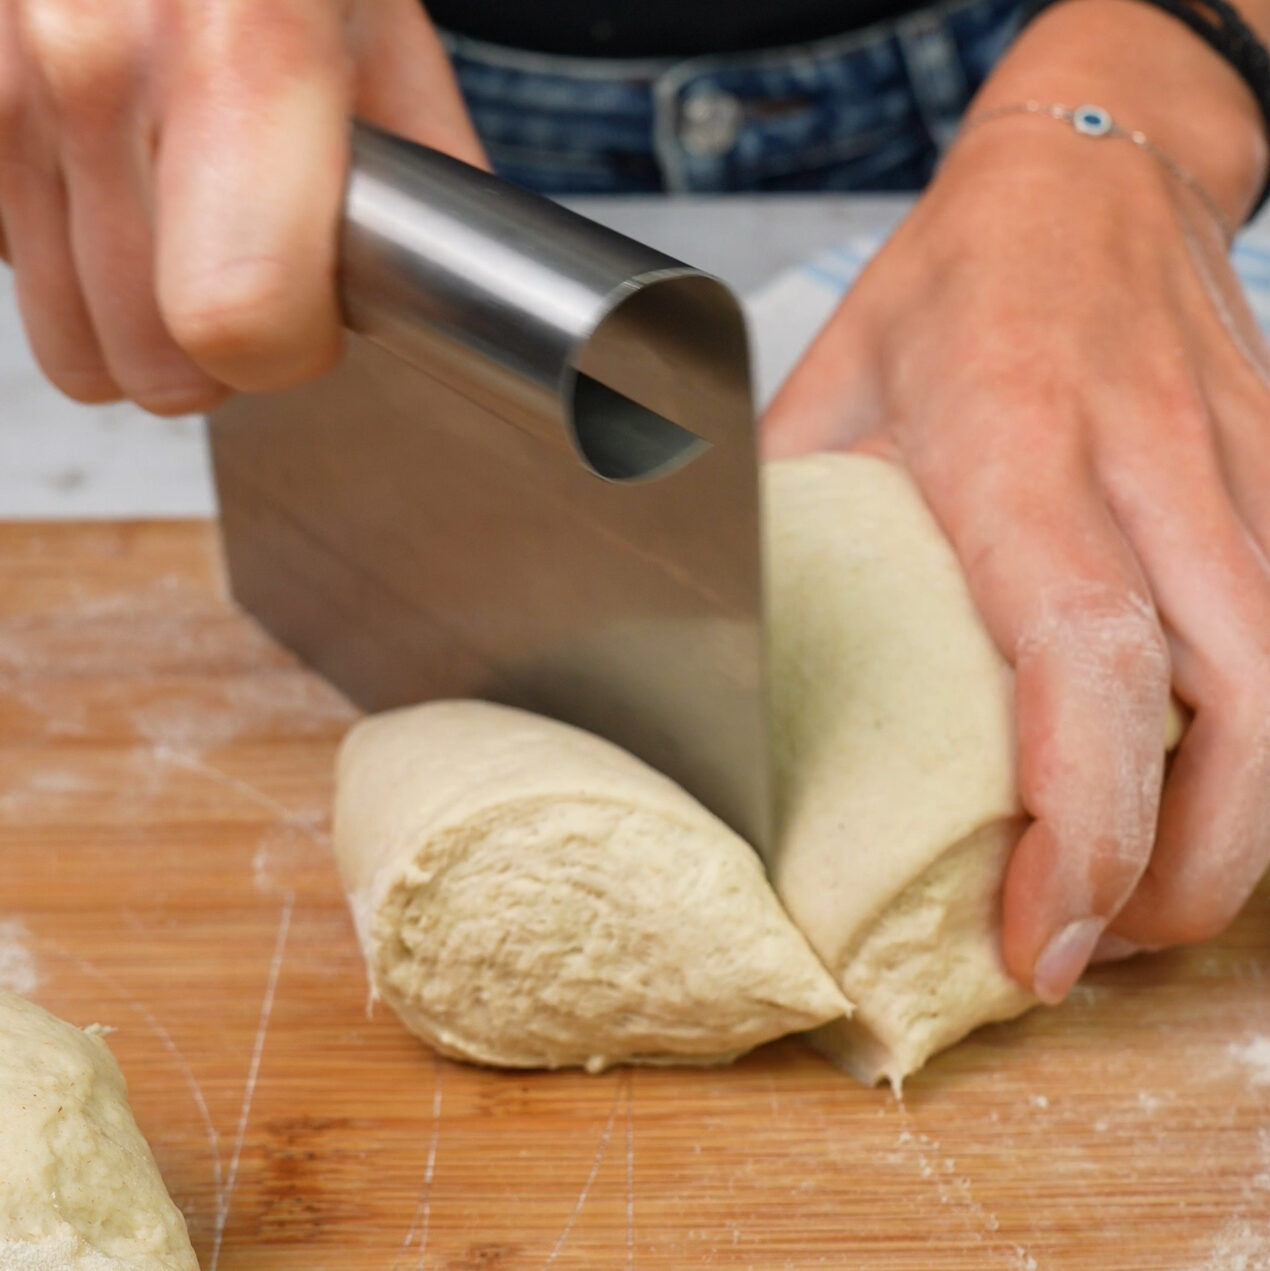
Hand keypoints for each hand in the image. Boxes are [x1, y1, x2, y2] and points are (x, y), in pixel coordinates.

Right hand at [0, 0, 483, 412]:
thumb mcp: (381, 22)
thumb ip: (426, 170)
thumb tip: (449, 287)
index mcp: (250, 33)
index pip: (242, 307)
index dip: (292, 347)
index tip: (313, 322)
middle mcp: (98, 52)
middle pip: (156, 359)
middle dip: (221, 352)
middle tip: (257, 277)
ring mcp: (7, 80)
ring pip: (80, 350)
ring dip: (142, 321)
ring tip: (188, 230)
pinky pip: (25, 281)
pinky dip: (76, 266)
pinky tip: (122, 193)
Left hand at [764, 118, 1269, 1002]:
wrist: (1097, 180)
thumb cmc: (953, 286)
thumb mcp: (828, 391)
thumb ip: (785, 524)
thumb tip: (721, 653)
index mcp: (1017, 448)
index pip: (1084, 653)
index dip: (1084, 821)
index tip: (1044, 935)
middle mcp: (1151, 473)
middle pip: (1240, 711)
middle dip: (1185, 876)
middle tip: (1090, 956)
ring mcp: (1239, 483)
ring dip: (1235, 838)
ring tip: (1140, 907)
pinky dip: (1256, 762)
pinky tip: (1193, 806)